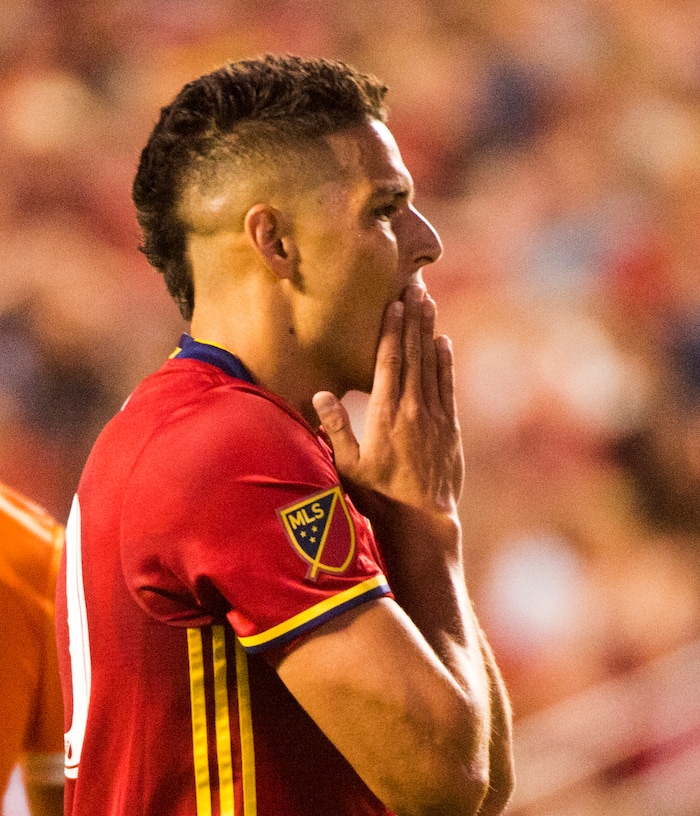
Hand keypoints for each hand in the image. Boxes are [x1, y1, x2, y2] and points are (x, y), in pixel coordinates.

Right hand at [313, 285, 463, 518]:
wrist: (422, 519)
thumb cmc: (378, 495)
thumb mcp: (348, 465)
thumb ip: (335, 427)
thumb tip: (321, 393)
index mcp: (385, 414)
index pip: (389, 362)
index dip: (393, 329)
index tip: (395, 302)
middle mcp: (412, 409)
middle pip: (414, 354)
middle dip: (414, 318)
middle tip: (417, 286)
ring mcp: (434, 416)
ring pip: (432, 364)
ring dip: (430, 332)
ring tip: (430, 303)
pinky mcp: (449, 427)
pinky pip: (447, 386)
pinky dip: (445, 363)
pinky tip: (443, 343)